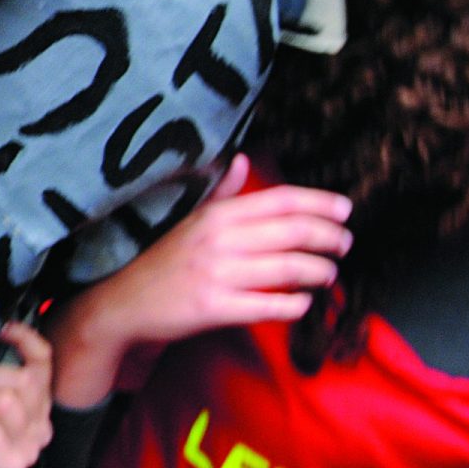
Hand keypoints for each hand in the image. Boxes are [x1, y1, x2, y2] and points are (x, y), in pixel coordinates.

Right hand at [47, 155, 351, 406]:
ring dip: (319, 271)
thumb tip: (243, 160)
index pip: (279, 200)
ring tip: (329, 274)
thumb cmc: (162, 261)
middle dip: (329, 237)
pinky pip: (269, 306)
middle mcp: (218, 239)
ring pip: (288, 269)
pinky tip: (302, 303)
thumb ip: (222, 192)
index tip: (345, 209)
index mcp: (215, 214)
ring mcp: (216, 274)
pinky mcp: (214, 308)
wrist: (123, 303)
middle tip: (345, 243)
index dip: (319, 202)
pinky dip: (294, 305)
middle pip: (292, 232)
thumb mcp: (189, 219)